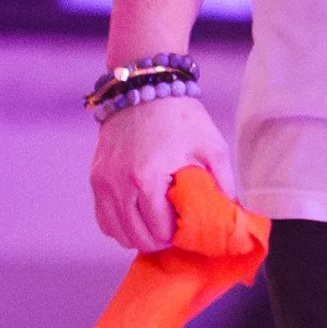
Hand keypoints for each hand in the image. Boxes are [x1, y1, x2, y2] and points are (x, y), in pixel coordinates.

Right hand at [90, 85, 236, 256]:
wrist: (144, 86)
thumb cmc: (180, 116)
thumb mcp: (211, 145)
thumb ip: (224, 181)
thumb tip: (231, 211)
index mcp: (147, 179)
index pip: (159, 232)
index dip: (176, 238)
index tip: (188, 230)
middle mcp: (119, 185)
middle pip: (137, 238)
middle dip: (158, 241)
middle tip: (174, 231)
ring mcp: (103, 182)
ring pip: (116, 233)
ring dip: (138, 236)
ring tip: (156, 225)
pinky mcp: (95, 177)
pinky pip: (103, 219)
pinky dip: (119, 225)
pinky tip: (137, 217)